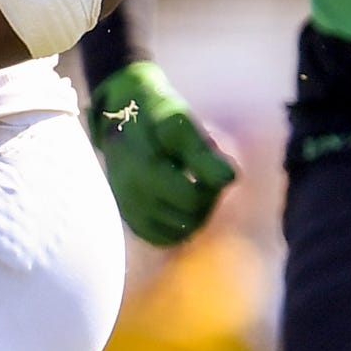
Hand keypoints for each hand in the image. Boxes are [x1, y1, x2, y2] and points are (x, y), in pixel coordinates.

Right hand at [90, 60, 236, 245]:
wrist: (119, 112)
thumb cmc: (156, 114)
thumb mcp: (180, 124)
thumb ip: (203, 153)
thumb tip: (232, 178)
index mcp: (145, 173)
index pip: (194, 199)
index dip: (212, 185)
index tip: (211, 164)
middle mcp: (133, 197)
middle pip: (190, 218)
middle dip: (206, 198)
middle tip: (203, 173)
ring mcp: (130, 211)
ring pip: (180, 231)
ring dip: (195, 212)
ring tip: (191, 184)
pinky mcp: (131, 218)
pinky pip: (163, 237)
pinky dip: (178, 225)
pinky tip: (181, 202)